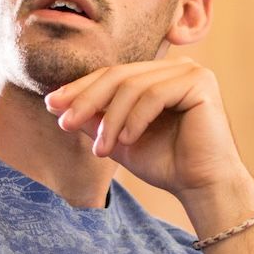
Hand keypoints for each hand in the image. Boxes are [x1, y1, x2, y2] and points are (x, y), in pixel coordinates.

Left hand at [44, 60, 251, 211]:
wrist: (202, 187)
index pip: (112, 75)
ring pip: (132, 86)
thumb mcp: (119, 140)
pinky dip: (135, 119)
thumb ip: (94, 121)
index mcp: (158, 75)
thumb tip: (56, 104)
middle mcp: (175, 67)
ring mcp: (190, 71)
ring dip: (110, 119)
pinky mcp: (200, 82)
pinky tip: (126, 141)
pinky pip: (154, 94)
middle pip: (118, 75)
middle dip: (86, 100)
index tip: (51, 106)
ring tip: (101, 149)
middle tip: (64, 123)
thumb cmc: (166, 164)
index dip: (80, 89)